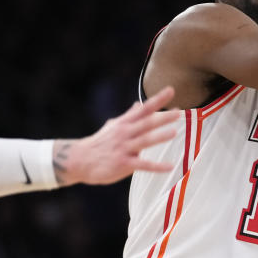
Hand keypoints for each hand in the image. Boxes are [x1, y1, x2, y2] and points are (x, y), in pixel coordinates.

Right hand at [53, 86, 180, 185]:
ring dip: (159, 136)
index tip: (171, 90)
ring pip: (144, 141)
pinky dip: (157, 166)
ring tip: (174, 132)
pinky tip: (170, 166)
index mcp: (124, 124)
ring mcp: (124, 149)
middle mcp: (125, 134)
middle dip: (162, 117)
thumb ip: (129, 116)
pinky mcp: (123, 164)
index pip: (144, 109)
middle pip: (146, 123)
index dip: (157, 100)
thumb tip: (139, 104)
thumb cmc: (99, 144)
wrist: (79, 160)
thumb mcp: (113, 126)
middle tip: (178, 112)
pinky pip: (143, 164)